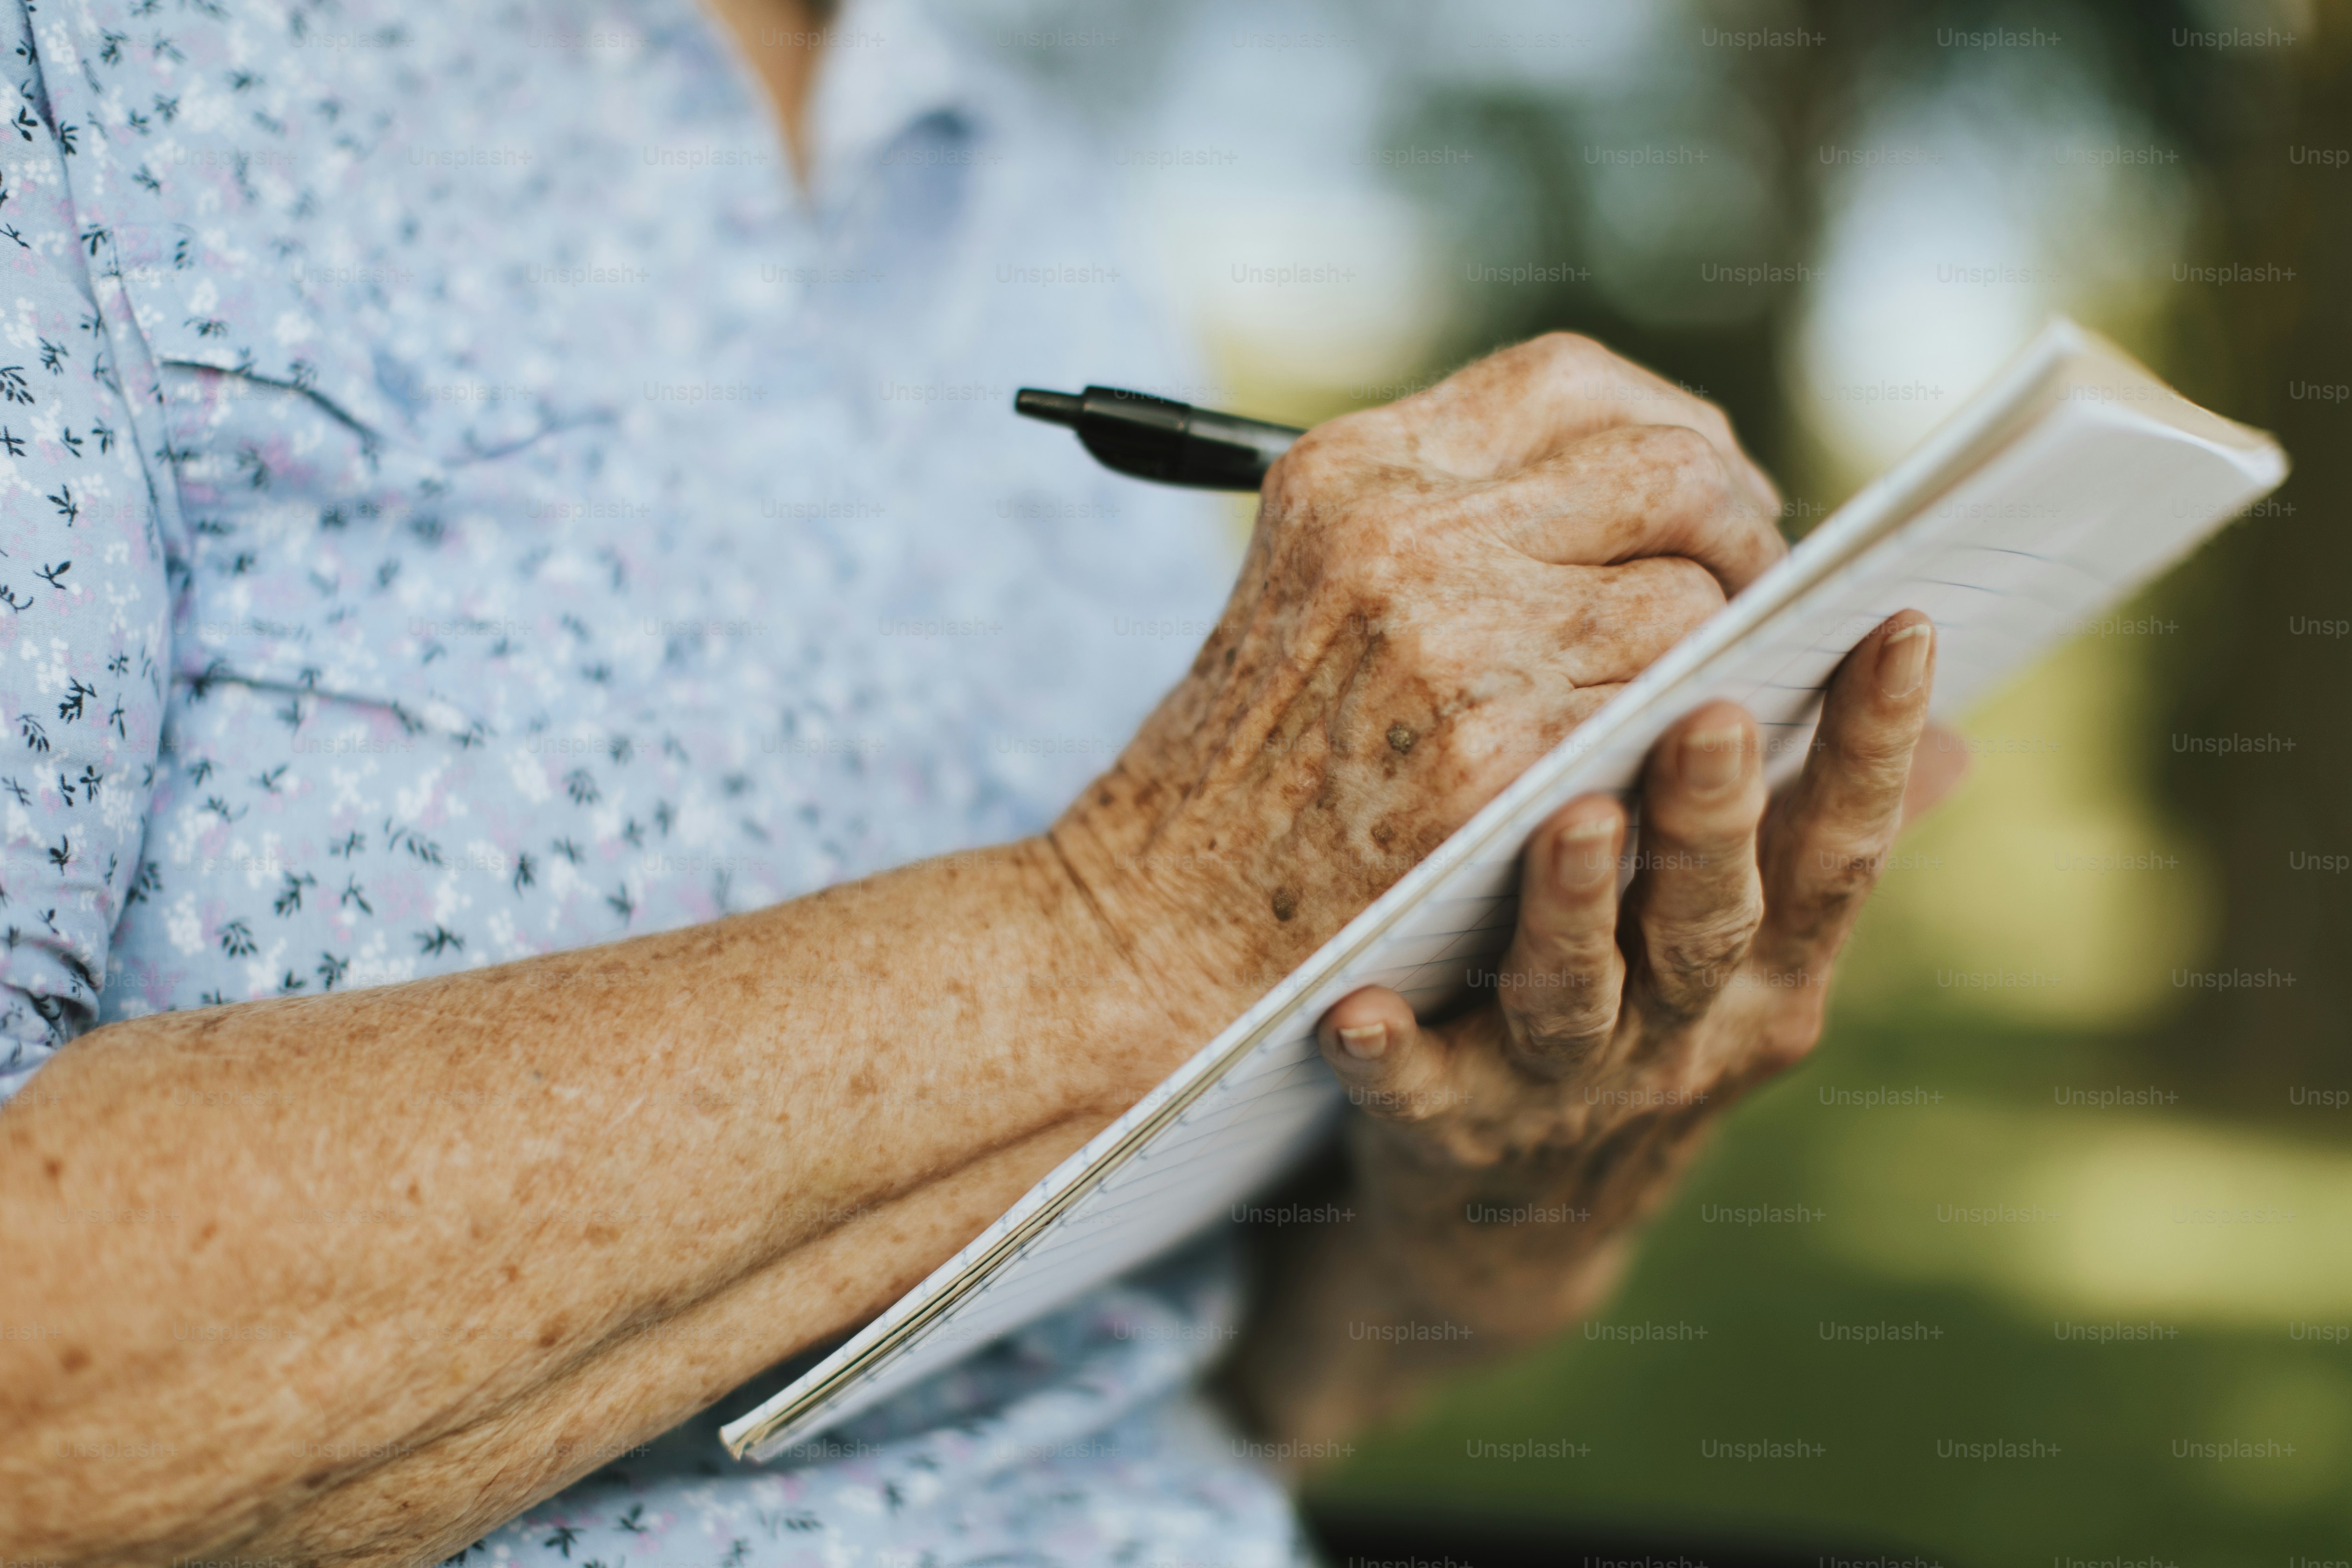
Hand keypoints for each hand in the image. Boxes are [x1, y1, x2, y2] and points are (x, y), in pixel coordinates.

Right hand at [1052, 335, 1787, 1048]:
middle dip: (1741, 529)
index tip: (1713, 487)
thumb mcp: (1319, 588)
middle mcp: (1400, 529)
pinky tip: (1669, 772)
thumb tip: (1665, 483)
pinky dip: (1690, 742)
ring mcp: (1450, 640)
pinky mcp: (1494, 759)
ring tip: (1707, 701)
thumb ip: (1456, 520)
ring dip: (1726, 651)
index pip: (1573, 378)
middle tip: (1756, 596)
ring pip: (1690, 595)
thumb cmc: (1248, 770)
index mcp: (1353, 469)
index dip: (1674, 425)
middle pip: (1665, 466)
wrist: (1154, 927)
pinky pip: (1674, 712)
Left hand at [1308, 610, 1960, 1339]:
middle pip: (1709, 920)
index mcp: (1767, 972)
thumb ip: (1820, 851)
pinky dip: (1392, 1057)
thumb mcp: (1748, 960)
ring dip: (1575, 914)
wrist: (1523, 1237)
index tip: (1897, 626)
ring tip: (1572, 823)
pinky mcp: (1453, 1133)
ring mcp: (1568, 1089)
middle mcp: (1685, 1033)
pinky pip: (1419, 1093)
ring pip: (1575, 998)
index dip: (1873, 748)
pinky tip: (1355, 1013)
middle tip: (1712, 715)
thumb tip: (1952, 739)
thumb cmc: (1645, 1033)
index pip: (1836, 849)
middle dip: (1714, 821)